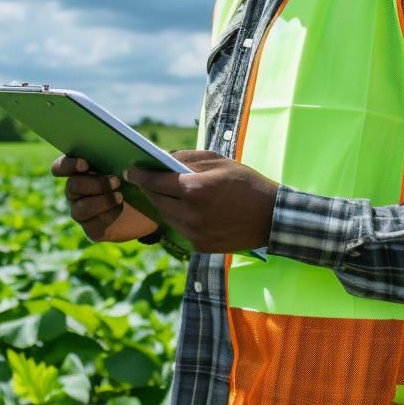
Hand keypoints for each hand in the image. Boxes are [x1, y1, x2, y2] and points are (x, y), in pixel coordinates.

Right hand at [50, 155, 160, 242]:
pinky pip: (90, 225)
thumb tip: (138, 148)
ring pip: (79, 208)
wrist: (153, 209)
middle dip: (94, 183)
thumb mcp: (141, 163)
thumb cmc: (141, 179)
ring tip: (120, 196)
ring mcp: (82, 211)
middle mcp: (77, 192)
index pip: (61, 167)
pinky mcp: (92, 229)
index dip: (68, 165)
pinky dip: (105, 216)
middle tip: (116, 181)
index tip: (85, 164)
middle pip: (72, 186)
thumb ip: (136, 152)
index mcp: (81, 171)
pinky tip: (119, 209)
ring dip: (100, 200)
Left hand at [125, 150, 278, 253]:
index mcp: (194, 189)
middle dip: (149, 188)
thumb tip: (161, 158)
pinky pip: (179, 229)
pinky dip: (177, 217)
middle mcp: (190, 214)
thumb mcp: (219, 161)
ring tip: (161, 192)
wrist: (272, 218)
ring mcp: (194, 233)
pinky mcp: (199, 245)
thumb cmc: (246, 184)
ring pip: (165, 216)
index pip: (155, 181)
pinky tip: (182, 208)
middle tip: (143, 179)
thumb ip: (187, 158)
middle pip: (156, 199)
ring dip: (162, 203)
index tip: (131, 170)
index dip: (140, 174)